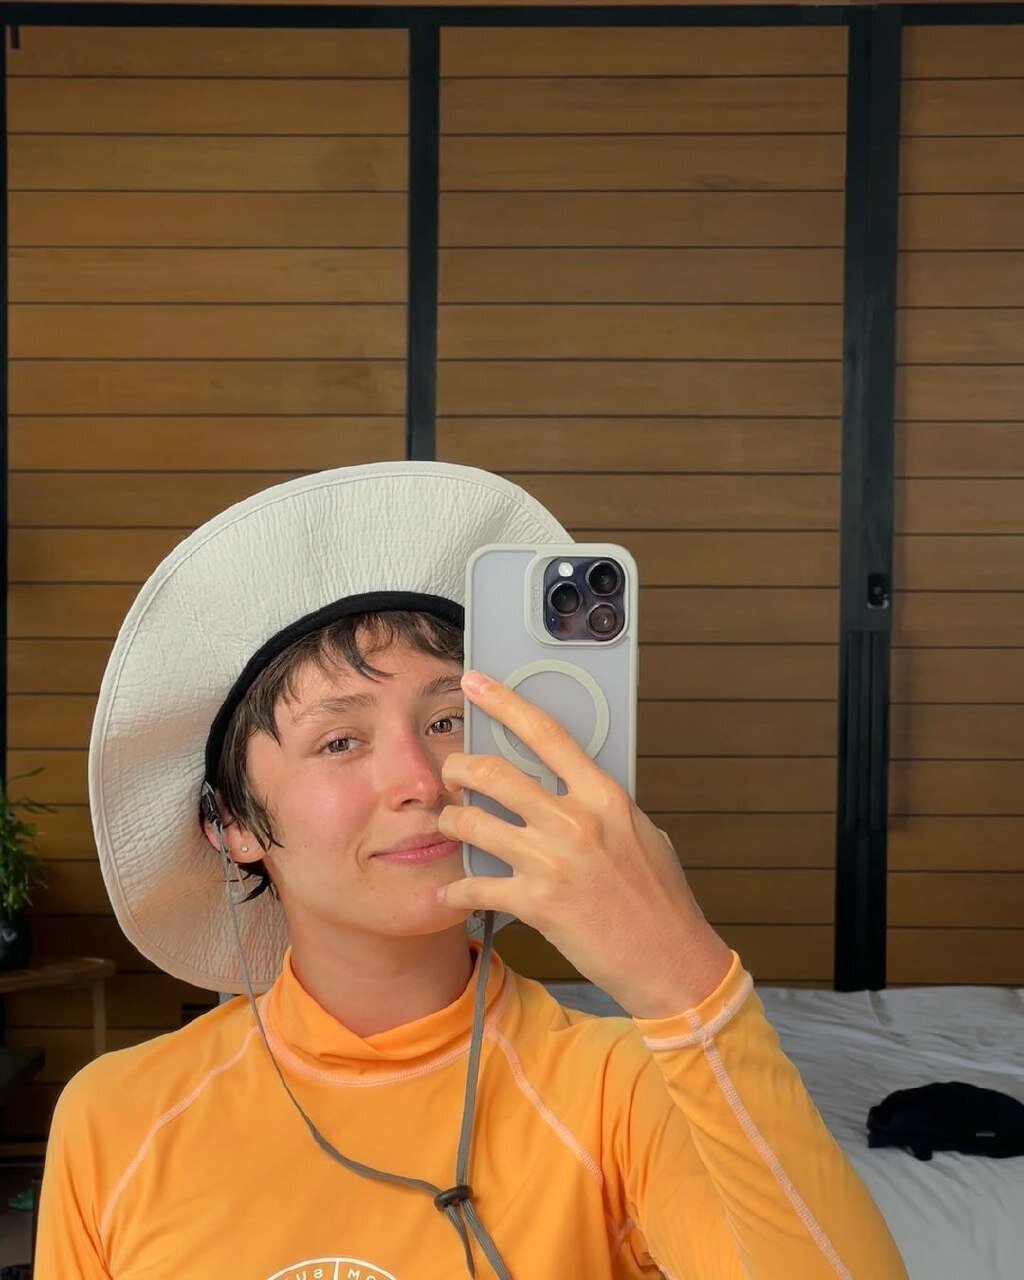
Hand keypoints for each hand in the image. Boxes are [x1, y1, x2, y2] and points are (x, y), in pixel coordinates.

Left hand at [437, 670, 733, 1017]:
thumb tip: (571, 785)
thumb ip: (601, 805)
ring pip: (473, 823)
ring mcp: (553, 861)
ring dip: (452, 823)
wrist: (670, 959)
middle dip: (459, 769)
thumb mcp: (640, 832)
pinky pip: (476, 885)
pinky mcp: (536, 902)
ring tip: (451, 827)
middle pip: (494, 772)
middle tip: (451, 775)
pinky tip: (452, 892)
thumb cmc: (660, 898)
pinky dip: (457, 889)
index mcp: (604, 795)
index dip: (505, 702)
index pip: (546, 733)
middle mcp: (575, 820)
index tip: (477, 682)